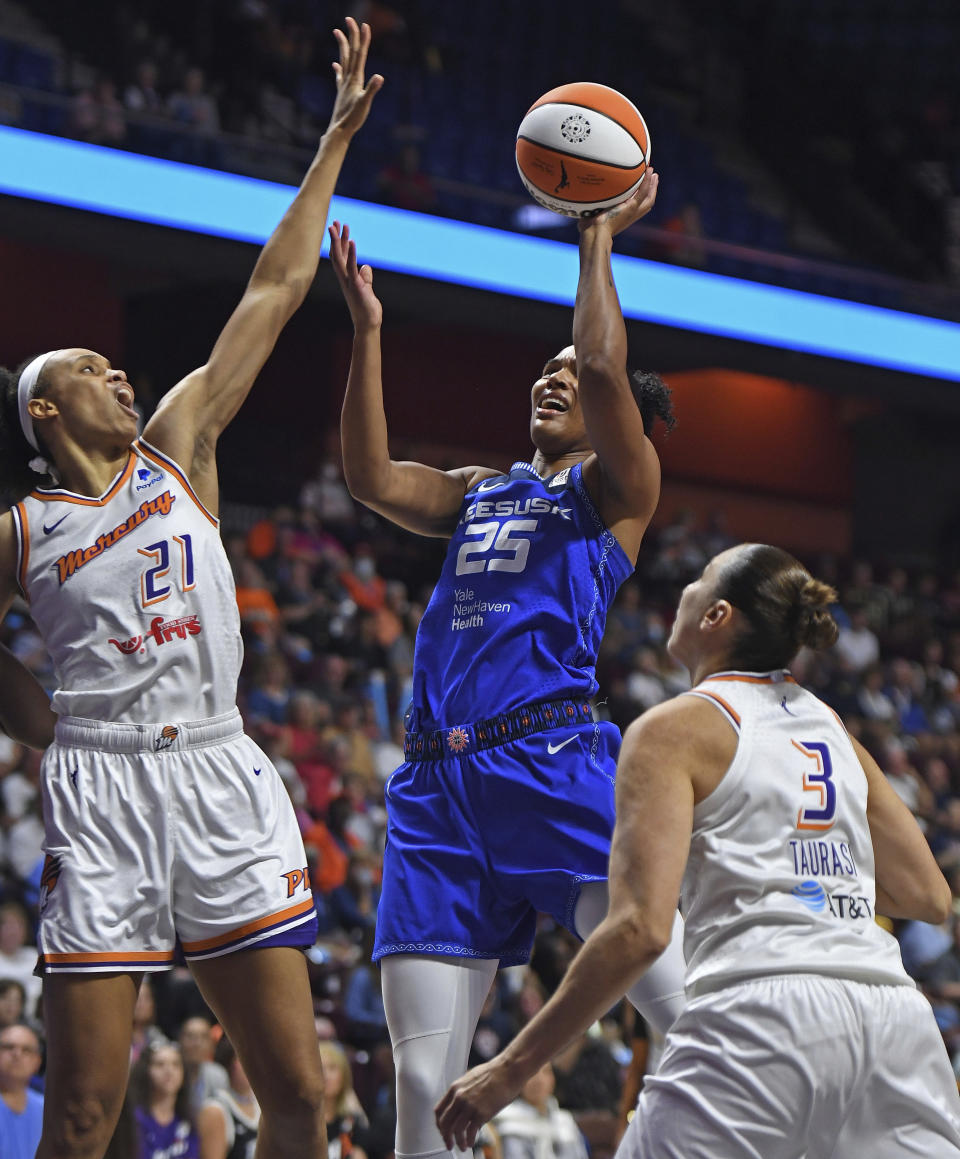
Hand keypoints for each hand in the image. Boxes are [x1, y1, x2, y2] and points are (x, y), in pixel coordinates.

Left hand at [328, 17, 383, 137]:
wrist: (338, 131)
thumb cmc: (353, 119)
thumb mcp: (365, 104)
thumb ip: (372, 89)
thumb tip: (380, 77)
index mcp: (355, 79)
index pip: (359, 55)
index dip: (363, 39)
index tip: (365, 25)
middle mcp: (348, 79)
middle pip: (350, 52)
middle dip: (351, 35)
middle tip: (349, 19)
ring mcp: (343, 85)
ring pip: (343, 60)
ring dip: (342, 45)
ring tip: (337, 32)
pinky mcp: (341, 93)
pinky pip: (339, 76)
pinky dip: (338, 68)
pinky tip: (335, 65)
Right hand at [328, 221, 382, 328]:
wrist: (368, 324)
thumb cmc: (367, 309)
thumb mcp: (367, 289)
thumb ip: (365, 278)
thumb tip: (366, 267)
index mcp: (347, 278)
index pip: (341, 257)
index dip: (340, 242)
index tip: (340, 228)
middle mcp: (344, 278)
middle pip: (337, 254)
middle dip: (336, 238)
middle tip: (335, 222)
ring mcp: (348, 282)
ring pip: (340, 258)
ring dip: (338, 242)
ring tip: (338, 226)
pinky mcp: (355, 286)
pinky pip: (352, 267)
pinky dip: (352, 254)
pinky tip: (352, 241)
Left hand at [434, 1059, 521, 1151]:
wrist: (508, 1070)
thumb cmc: (494, 1073)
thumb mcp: (471, 1079)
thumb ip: (463, 1093)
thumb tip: (462, 1106)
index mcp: (455, 1088)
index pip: (439, 1110)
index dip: (439, 1124)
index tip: (443, 1131)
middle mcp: (459, 1097)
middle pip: (445, 1123)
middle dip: (446, 1137)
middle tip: (449, 1144)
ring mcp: (470, 1106)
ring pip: (456, 1130)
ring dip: (458, 1142)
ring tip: (462, 1146)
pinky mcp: (481, 1113)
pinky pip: (470, 1132)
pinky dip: (469, 1141)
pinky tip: (471, 1143)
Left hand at [579, 169, 658, 238]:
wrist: (594, 234)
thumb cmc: (588, 229)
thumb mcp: (590, 215)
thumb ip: (589, 208)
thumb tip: (577, 200)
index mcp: (622, 217)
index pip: (636, 206)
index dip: (640, 196)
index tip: (641, 185)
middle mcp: (629, 215)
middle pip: (647, 202)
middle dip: (651, 189)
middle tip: (653, 177)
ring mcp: (632, 211)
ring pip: (647, 197)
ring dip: (652, 184)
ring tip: (652, 172)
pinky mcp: (631, 207)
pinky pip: (643, 192)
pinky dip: (647, 182)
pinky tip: (649, 172)